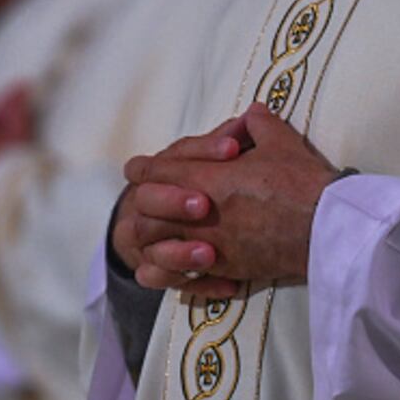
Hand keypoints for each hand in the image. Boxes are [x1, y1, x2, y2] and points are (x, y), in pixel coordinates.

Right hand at [111, 115, 246, 297]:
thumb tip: (255, 114)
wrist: (184, 230)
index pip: (165, 158)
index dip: (199, 151)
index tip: (234, 150)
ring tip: (210, 254)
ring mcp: (148, 244)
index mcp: (158, 174)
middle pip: (143, 202)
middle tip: (204, 205)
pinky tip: (229, 284)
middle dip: (172, 202)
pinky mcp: (160, 273)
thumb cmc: (211, 188)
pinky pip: (169, 284)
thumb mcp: (220, 163)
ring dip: (178, 253)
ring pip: (149, 251)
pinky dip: (198, 285)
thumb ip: (231, 141)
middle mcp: (144, 208)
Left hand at [122, 103, 336, 292]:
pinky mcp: (227, 268)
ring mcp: (211, 245)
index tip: (141, 171)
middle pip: (145, 214)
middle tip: (151, 205)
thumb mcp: (281, 142)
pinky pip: (186, 275)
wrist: (326, 227)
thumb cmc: (302, 184)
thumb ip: (259, 124)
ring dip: (157, 242)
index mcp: (206, 178)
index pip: (152, 172)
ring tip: (165, 237)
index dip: (143, 170)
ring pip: (159, 249)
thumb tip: (253, 113)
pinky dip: (180, 270)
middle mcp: (200, 215)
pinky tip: (187, 264)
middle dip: (144, 208)